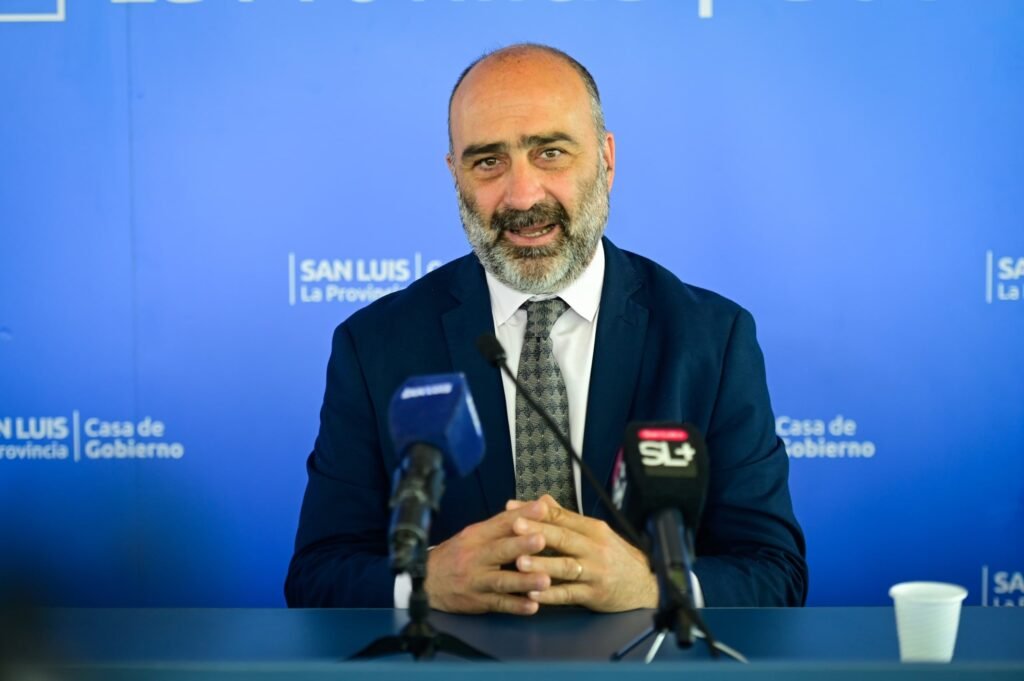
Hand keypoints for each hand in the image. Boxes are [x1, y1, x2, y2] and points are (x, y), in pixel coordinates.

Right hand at [424, 501, 552, 614]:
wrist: (425, 581)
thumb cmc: (456, 554)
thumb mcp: (473, 535)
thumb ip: (500, 525)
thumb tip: (530, 509)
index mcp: (476, 535)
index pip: (501, 523)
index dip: (521, 515)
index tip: (542, 508)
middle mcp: (476, 556)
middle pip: (500, 550)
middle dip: (521, 545)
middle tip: (542, 540)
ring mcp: (476, 580)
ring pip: (502, 580)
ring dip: (524, 581)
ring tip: (546, 580)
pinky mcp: (478, 601)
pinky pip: (499, 604)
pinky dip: (516, 606)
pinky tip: (533, 606)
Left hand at [506, 495, 656, 611]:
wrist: (644, 584)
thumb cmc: (614, 555)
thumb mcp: (595, 532)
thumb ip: (566, 518)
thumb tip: (538, 500)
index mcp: (593, 529)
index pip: (564, 518)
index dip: (539, 514)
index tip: (514, 510)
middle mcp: (595, 548)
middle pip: (564, 538)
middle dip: (538, 532)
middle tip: (514, 527)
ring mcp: (595, 572)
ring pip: (566, 567)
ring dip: (542, 565)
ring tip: (519, 563)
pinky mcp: (595, 595)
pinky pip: (570, 594)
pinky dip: (550, 595)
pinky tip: (532, 593)